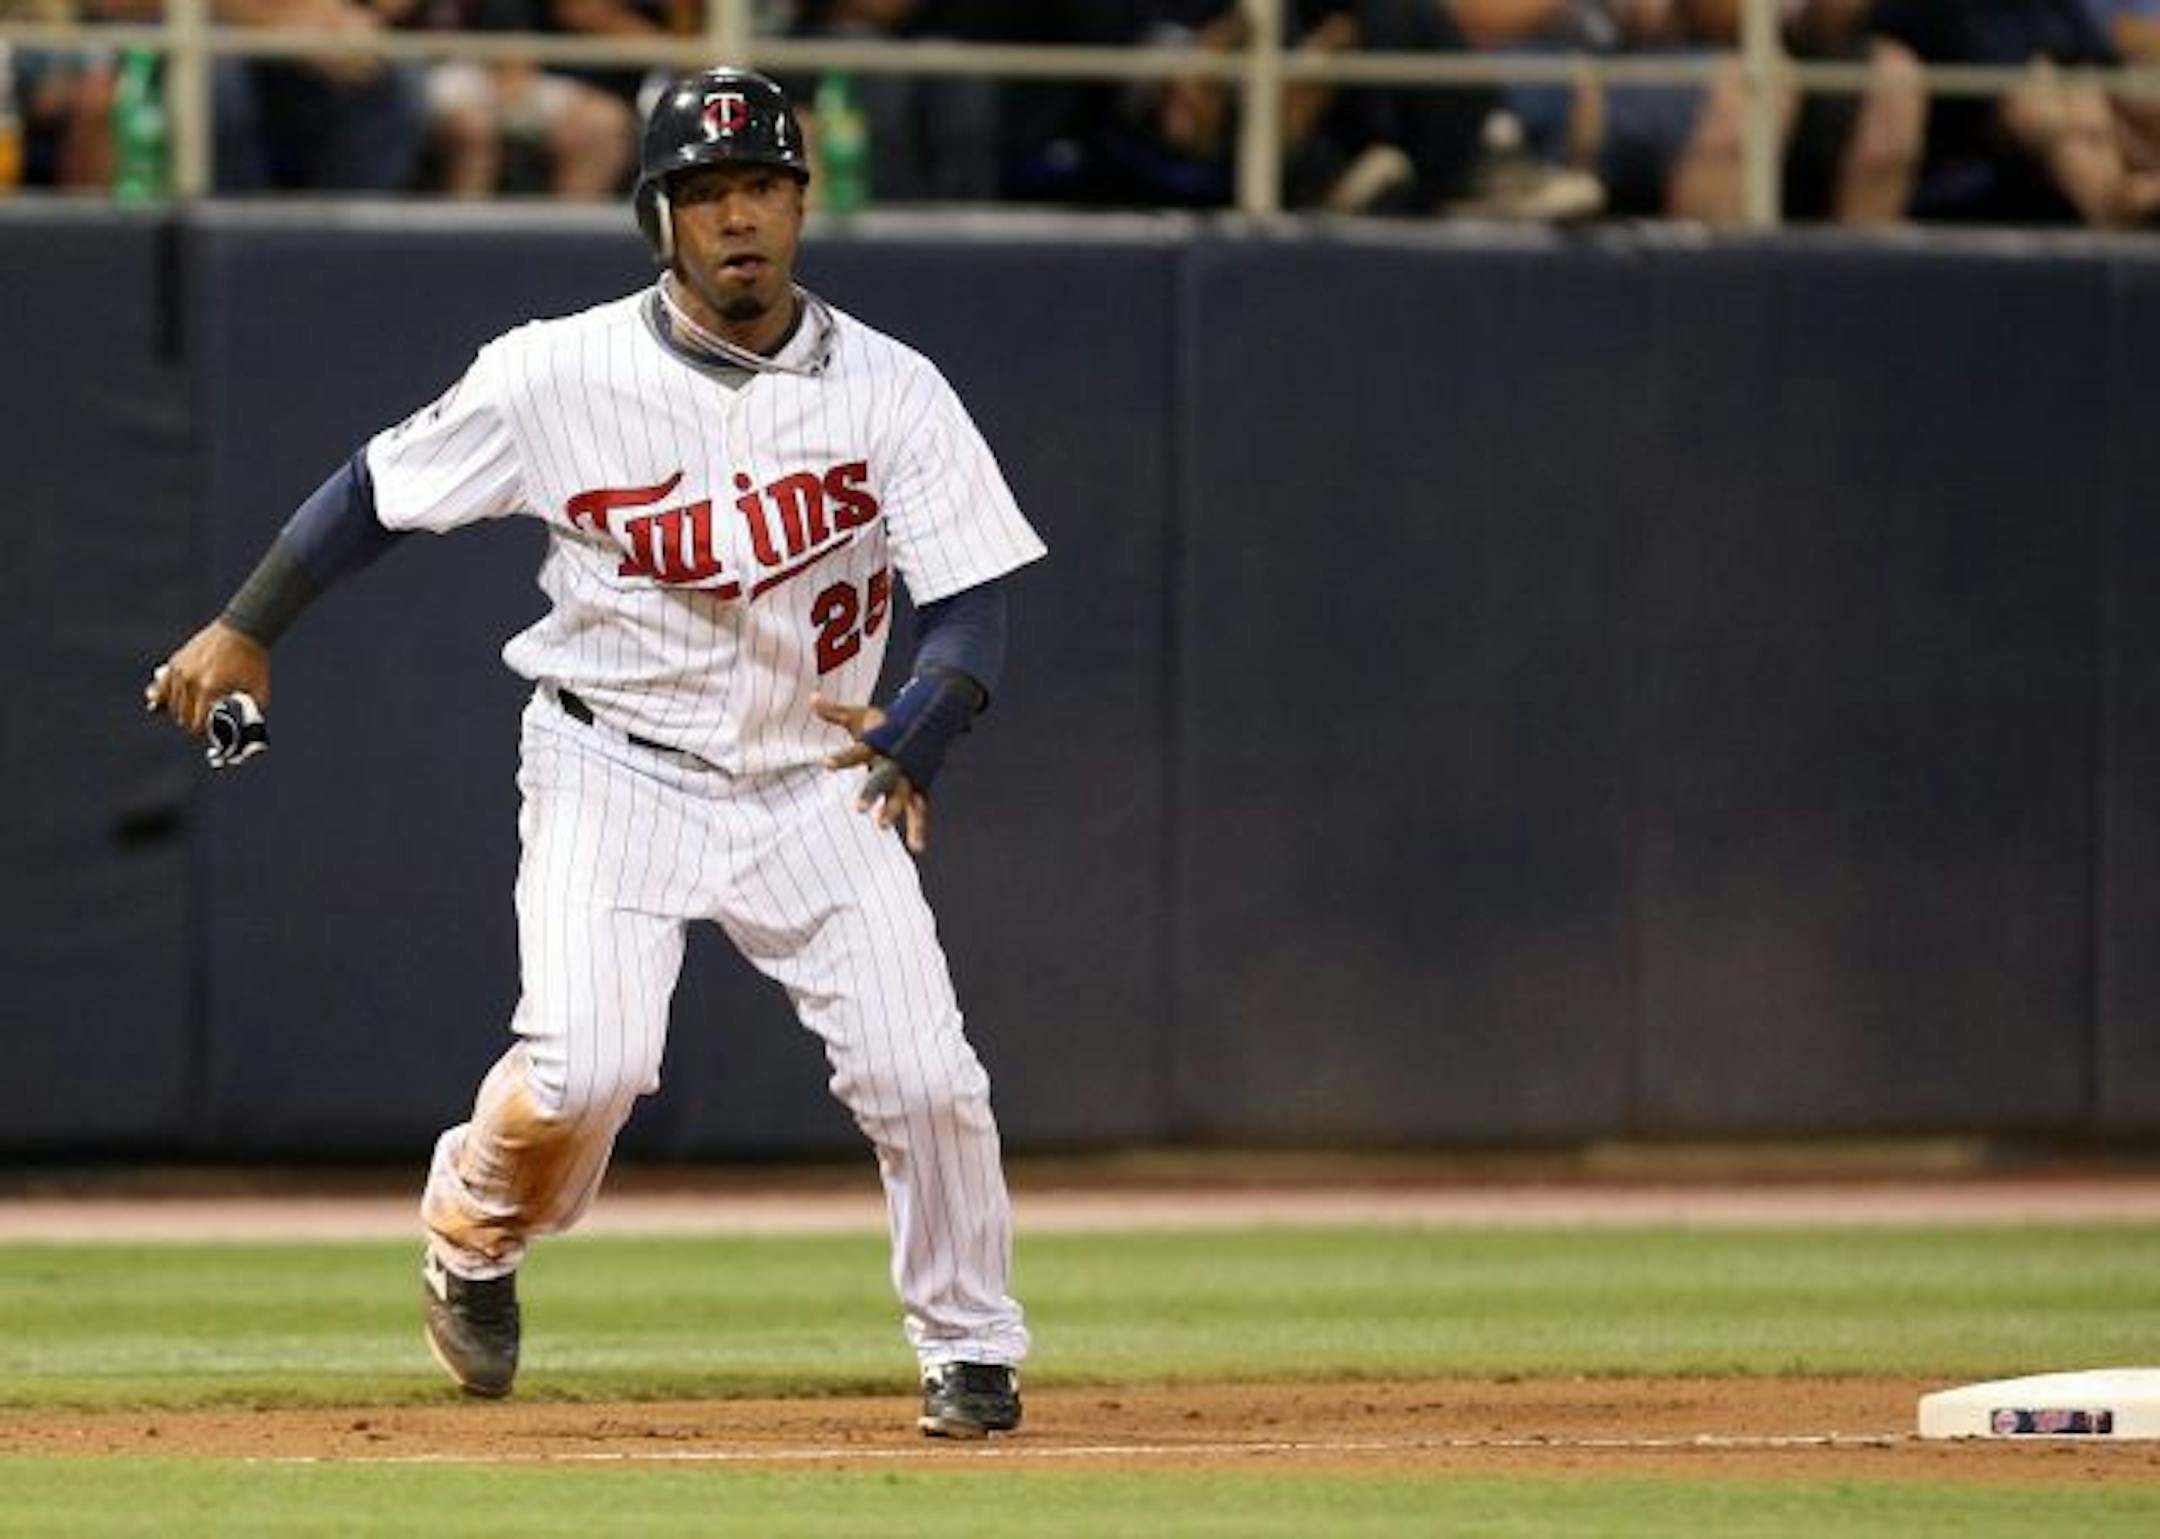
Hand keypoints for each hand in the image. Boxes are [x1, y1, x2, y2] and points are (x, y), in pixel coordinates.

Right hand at [145, 621, 269, 737]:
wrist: (243, 630)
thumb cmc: (253, 662)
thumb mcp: (259, 691)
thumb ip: (252, 714)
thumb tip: (246, 731)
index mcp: (210, 689)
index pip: (196, 724)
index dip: (204, 732)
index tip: (211, 731)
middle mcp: (190, 681)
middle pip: (182, 717)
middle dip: (193, 723)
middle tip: (204, 722)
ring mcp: (179, 671)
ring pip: (170, 705)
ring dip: (180, 711)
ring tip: (193, 711)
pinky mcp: (174, 662)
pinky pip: (161, 687)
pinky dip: (164, 697)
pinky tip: (163, 702)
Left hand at [812, 692, 930, 853]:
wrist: (929, 717)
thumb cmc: (887, 721)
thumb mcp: (861, 715)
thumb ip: (835, 712)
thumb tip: (811, 699)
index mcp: (876, 745)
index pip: (856, 752)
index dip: (841, 758)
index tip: (825, 764)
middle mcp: (893, 762)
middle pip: (882, 778)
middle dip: (871, 793)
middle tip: (857, 809)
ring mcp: (908, 776)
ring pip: (901, 795)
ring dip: (892, 811)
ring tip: (881, 825)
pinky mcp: (919, 787)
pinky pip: (920, 810)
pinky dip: (919, 829)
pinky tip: (917, 848)